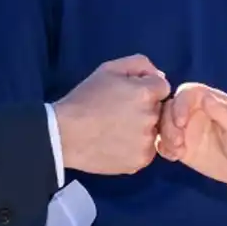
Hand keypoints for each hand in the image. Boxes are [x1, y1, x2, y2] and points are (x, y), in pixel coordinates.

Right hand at [54, 55, 170, 174]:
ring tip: (115, 129)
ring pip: (153, 131)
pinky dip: (134, 147)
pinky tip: (115, 142)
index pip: (162, 87)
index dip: (145, 89)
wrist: (64, 134)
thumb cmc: (83, 100)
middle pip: (159, 110)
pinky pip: (145, 151)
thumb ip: (139, 64)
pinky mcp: (140, 161)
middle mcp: (150, 118)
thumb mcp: (108, 69)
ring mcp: (146, 142)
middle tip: (119, 113)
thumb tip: (159, 74)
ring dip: (141, 129)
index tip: (128, 96)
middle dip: (144, 109)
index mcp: (145, 93)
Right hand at [156, 83, 226, 198]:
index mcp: (211, 101)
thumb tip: (205, 98)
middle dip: (168, 123)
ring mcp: (187, 129)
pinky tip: (174, 157)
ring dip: (165, 136)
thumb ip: (224, 113)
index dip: (180, 104)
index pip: (187, 93)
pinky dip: (163, 148)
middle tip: (178, 142)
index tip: (181, 122)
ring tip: (177, 152)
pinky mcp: (182, 146)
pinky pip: (164, 142)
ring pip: (164, 124)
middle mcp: (195, 111)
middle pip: (170, 107)